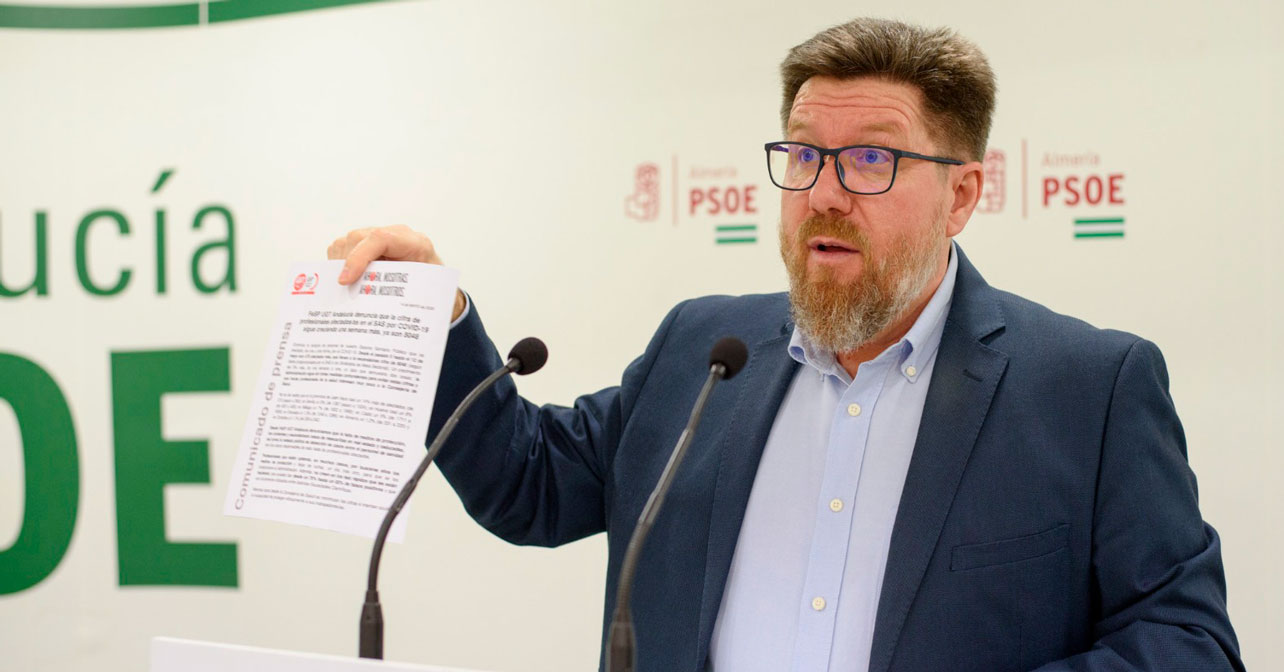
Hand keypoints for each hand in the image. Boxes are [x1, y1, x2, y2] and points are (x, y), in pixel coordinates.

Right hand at [327, 225, 466, 320]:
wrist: (435, 286)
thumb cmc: (430, 290)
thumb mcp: (422, 294)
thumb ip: (401, 295)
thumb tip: (373, 310)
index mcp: (415, 243)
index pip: (381, 238)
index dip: (359, 257)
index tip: (346, 280)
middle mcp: (396, 234)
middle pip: (358, 238)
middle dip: (345, 264)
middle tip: (344, 290)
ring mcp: (380, 237)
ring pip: (346, 242)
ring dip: (339, 265)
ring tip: (348, 287)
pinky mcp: (367, 244)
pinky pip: (342, 249)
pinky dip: (338, 265)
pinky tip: (347, 281)